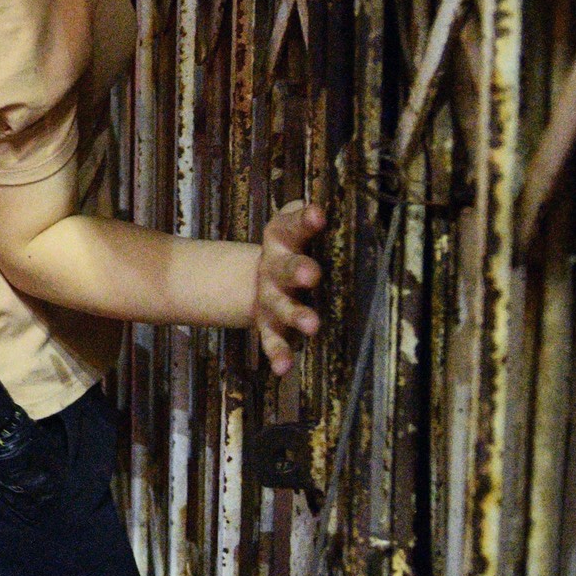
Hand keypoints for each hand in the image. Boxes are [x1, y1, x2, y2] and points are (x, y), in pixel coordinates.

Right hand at [251, 201, 324, 374]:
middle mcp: (273, 268)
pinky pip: (272, 340)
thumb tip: (319, 206)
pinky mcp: (268, 324)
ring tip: (312, 326)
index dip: (304, 219)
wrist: (256, 279)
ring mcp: (270, 298)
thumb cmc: (288, 249)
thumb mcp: (290, 227)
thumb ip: (304, 216)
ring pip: (282, 307)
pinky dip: (277, 354)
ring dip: (297, 315)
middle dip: (298, 270)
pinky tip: (283, 369)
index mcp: (281, 239)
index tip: (318, 214)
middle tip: (313, 273)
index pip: (291, 225)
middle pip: (285, 268)